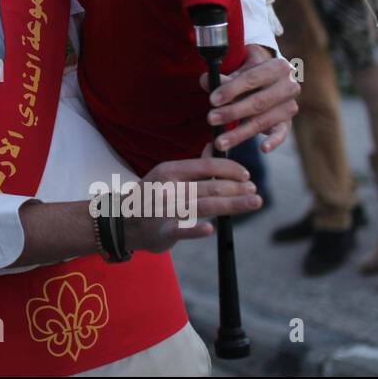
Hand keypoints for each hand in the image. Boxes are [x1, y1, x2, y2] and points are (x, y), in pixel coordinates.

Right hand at [124, 154, 262, 253]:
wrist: (123, 222)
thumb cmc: (151, 197)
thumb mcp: (168, 175)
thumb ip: (194, 165)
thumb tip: (212, 147)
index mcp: (170, 170)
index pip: (206, 166)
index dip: (230, 169)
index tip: (246, 175)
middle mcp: (167, 187)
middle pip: (209, 186)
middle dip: (236, 188)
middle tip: (254, 191)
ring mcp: (164, 209)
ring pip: (203, 206)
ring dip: (231, 204)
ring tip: (253, 202)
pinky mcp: (162, 231)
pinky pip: (180, 231)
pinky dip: (194, 230)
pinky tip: (209, 230)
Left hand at [201, 44, 298, 153]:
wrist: (269, 80)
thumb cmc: (250, 74)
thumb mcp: (239, 70)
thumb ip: (223, 77)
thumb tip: (206, 80)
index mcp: (278, 66)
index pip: (252, 78)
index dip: (231, 89)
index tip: (212, 100)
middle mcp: (289, 86)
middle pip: (258, 102)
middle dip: (232, 112)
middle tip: (211, 119)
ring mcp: (290, 106)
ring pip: (263, 121)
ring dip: (240, 133)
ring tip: (220, 142)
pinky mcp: (287, 123)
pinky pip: (281, 133)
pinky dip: (273, 141)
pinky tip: (263, 148)